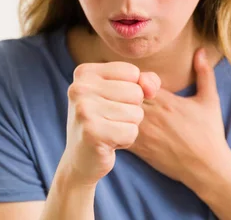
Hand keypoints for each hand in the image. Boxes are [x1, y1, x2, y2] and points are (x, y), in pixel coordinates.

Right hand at [61, 61, 160, 185]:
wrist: (80, 158)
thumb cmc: (106, 119)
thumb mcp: (125, 93)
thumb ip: (145, 81)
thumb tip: (151, 88)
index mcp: (84, 72)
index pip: (132, 72)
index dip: (131, 90)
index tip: (109, 102)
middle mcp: (79, 88)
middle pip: (136, 92)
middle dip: (131, 110)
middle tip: (108, 120)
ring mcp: (83, 110)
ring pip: (136, 113)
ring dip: (128, 126)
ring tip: (108, 130)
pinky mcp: (91, 133)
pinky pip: (131, 132)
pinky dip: (125, 140)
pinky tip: (108, 142)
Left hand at [126, 48, 230, 187]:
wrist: (206, 166)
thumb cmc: (209, 133)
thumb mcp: (210, 100)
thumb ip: (204, 73)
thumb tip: (200, 50)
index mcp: (166, 100)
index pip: (137, 80)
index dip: (132, 78)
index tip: (136, 81)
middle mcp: (152, 115)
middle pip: (123, 95)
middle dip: (119, 91)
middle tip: (115, 90)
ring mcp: (144, 132)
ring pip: (117, 113)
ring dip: (114, 108)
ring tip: (112, 105)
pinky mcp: (139, 148)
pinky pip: (116, 133)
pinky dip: (113, 126)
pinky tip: (116, 124)